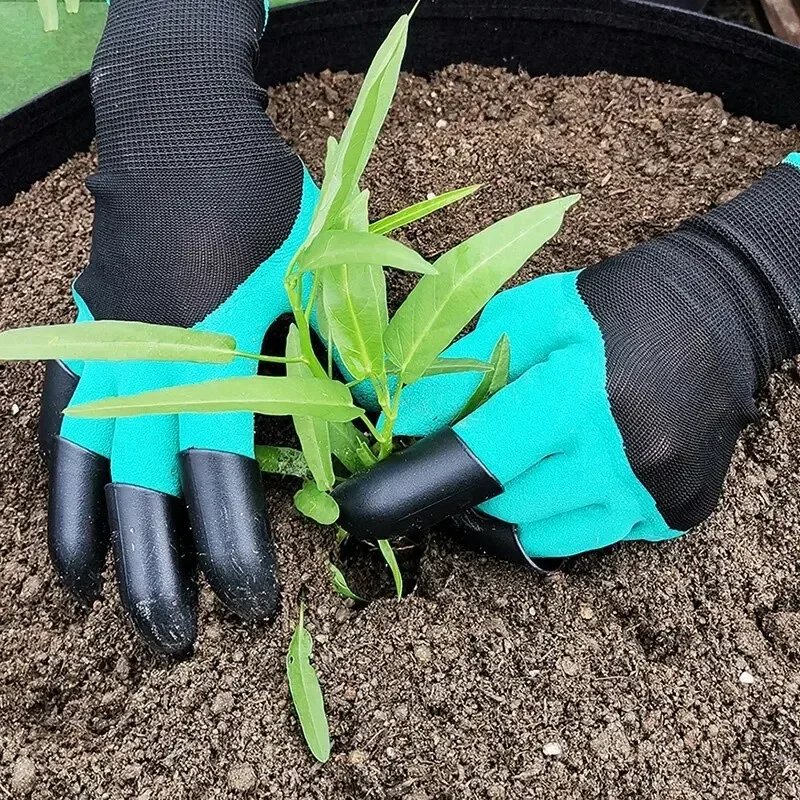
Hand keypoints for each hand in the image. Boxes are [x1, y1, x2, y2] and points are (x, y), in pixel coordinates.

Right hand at [38, 0, 317, 654]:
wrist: (182, 136)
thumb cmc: (263, 206)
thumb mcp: (319, 276)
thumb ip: (334, 356)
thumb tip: (365, 426)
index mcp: (216, 352)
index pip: (220, 474)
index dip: (233, 546)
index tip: (250, 605)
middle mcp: (148, 364)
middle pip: (143, 492)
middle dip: (158, 574)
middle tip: (177, 643)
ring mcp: (105, 355)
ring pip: (89, 472)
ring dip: (98, 547)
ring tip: (109, 612)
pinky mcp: (84, 343)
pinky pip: (60, 430)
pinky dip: (62, 490)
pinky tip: (68, 538)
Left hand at [334, 158, 799, 565]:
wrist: (722, 314)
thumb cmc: (617, 307)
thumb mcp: (531, 315)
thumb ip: (460, 368)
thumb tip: (397, 413)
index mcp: (581, 397)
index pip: (481, 457)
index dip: (424, 470)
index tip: (382, 484)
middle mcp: (623, 458)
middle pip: (506, 504)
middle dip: (477, 478)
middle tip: (479, 444)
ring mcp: (654, 494)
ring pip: (543, 535)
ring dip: (518, 502)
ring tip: (531, 453)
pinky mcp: (676, 514)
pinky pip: (591, 538)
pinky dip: (566, 511)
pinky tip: (578, 466)